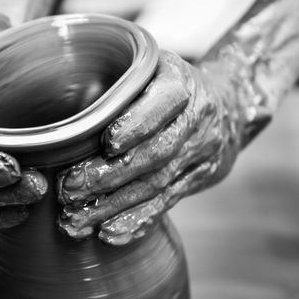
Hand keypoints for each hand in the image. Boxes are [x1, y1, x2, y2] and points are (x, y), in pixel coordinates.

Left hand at [57, 50, 243, 244]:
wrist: (229, 105)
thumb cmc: (171, 83)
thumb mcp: (154, 65)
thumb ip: (123, 81)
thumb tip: (71, 106)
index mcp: (182, 82)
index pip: (163, 104)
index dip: (136, 125)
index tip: (106, 144)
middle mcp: (197, 119)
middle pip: (155, 153)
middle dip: (109, 176)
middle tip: (68, 190)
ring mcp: (201, 153)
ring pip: (156, 184)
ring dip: (114, 206)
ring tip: (76, 219)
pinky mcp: (197, 179)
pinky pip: (167, 202)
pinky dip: (137, 220)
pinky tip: (108, 233)